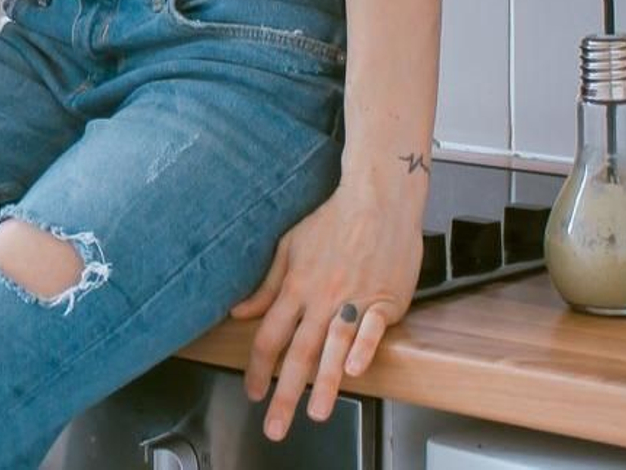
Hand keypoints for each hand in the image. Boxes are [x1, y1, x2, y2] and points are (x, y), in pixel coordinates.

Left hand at [231, 186, 422, 440]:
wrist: (376, 199)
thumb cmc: (332, 221)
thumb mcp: (289, 247)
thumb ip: (266, 285)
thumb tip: (240, 312)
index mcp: (295, 286)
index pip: (269, 335)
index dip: (257, 367)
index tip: (252, 392)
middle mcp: (321, 297)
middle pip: (298, 351)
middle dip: (285, 393)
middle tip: (276, 426)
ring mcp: (354, 299)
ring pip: (334, 347)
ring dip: (323, 383)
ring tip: (316, 413)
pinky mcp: (386, 299)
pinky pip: (372, 328)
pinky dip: (362, 349)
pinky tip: (354, 371)